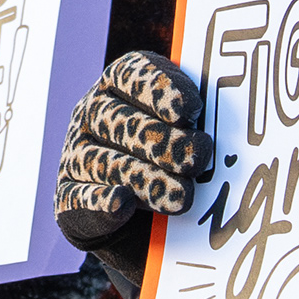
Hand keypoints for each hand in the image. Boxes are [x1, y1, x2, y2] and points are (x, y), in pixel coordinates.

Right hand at [54, 50, 213, 255]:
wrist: (146, 224)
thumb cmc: (179, 162)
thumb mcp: (191, 132)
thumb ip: (200, 120)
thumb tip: (232, 125)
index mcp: (119, 86)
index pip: (131, 73)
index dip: (158, 89)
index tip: (189, 111)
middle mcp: (91, 115)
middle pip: (119, 121)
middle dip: (162, 142)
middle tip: (198, 160)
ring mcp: (75, 155)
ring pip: (104, 162)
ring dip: (144, 179)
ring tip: (183, 198)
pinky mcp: (66, 197)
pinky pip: (78, 198)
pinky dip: (100, 202)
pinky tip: (123, 204)